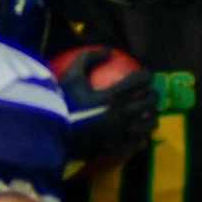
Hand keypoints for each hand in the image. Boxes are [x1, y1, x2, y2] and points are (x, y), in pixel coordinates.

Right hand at [57, 52, 158, 166]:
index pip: (141, 81)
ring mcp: (122, 134)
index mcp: (114, 96)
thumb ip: (89, 58)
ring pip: (149, 124)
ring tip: (148, 114)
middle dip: (152, 95)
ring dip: (151, 116)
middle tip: (149, 93)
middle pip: (150, 102)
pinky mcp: (117, 149)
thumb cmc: (60, 103)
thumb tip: (108, 51)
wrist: (49, 136)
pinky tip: (138, 134)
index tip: (144, 75)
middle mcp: (123, 115)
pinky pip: (137, 143)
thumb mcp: (71, 76)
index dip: (146, 75)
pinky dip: (140, 136)